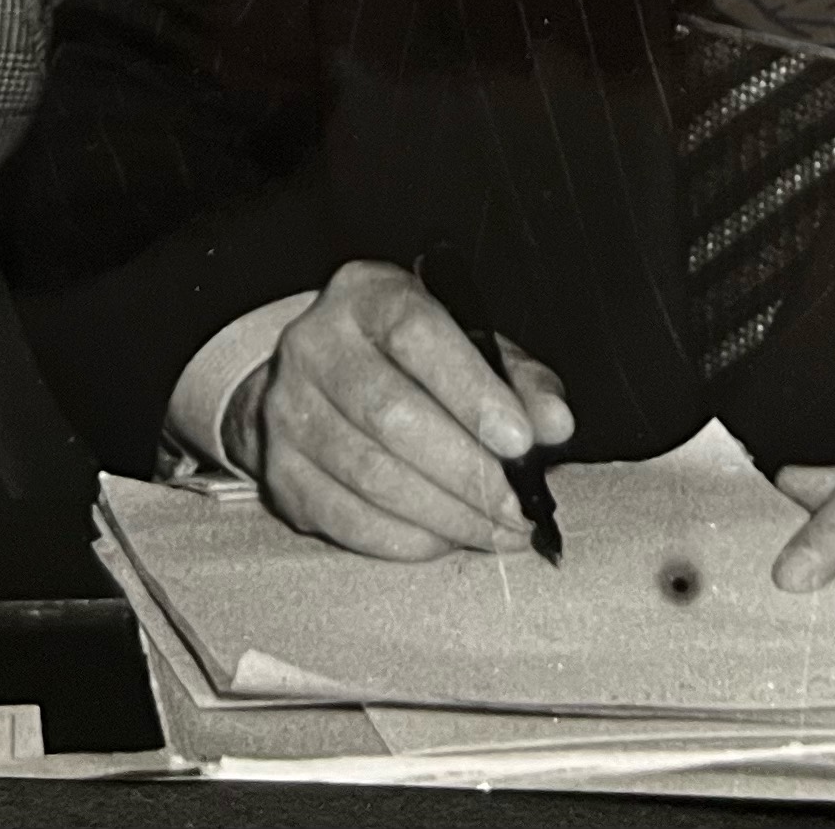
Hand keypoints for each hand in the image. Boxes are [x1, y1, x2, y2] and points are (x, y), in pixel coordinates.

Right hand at [233, 260, 574, 560]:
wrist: (318, 383)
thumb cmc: (412, 363)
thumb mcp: (470, 348)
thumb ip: (519, 381)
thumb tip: (556, 425)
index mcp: (367, 295)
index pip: (416, 334)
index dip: (471, 391)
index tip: (521, 442)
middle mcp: (314, 345)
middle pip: (390, 415)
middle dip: (466, 472)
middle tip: (517, 508)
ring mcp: (287, 410)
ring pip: (370, 474)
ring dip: (445, 514)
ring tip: (497, 532)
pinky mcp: (278, 472)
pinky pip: (346, 518)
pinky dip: (406, 539)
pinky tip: (446, 538)